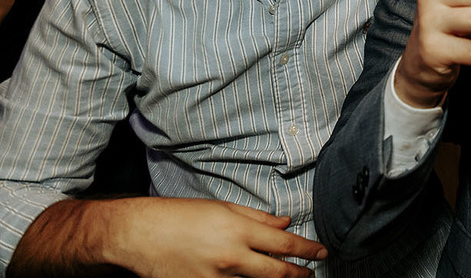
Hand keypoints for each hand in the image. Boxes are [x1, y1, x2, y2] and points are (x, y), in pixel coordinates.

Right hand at [11, 196, 326, 277]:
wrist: (138, 235)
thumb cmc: (180, 216)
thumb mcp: (222, 208)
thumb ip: (257, 217)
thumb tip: (285, 222)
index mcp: (239, 231)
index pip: (285, 244)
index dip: (308, 250)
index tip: (321, 252)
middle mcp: (231, 258)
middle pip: (277, 273)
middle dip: (298, 275)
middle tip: (310, 274)